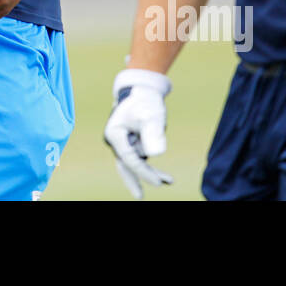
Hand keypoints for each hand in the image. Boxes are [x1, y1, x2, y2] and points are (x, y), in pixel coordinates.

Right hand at [103, 68, 173, 198]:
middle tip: (140, 197)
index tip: (159, 182)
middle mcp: (116, 139)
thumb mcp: (151, 116)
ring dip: (150, 172)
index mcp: (115, 134)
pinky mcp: (132, 142)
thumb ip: (153, 133)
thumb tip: (156, 153)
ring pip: (135, 163)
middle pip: (126, 165)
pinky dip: (151, 166)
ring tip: (170, 180)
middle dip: (135, 180)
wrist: (143, 89)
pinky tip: (166, 177)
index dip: (143, 172)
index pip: (129, 158)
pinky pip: (141, 158)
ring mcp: (124, 141)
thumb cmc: (145, 101)